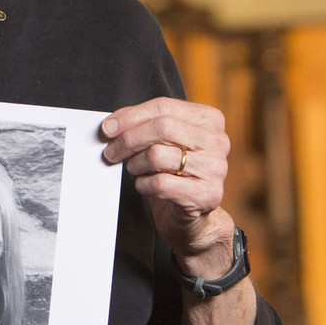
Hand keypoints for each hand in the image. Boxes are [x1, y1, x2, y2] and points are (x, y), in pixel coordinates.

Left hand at [101, 97, 233, 267]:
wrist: (189, 218)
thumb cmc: (173, 175)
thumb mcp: (161, 144)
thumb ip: (143, 127)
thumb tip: (111, 125)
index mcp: (209, 120)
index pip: (164, 106)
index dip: (131, 116)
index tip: (107, 128)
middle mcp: (218, 141)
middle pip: (162, 127)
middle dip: (128, 139)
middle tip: (111, 151)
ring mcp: (215, 168)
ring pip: (158, 155)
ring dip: (136, 164)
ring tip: (135, 170)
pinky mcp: (207, 194)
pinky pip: (160, 183)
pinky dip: (143, 185)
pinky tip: (145, 186)